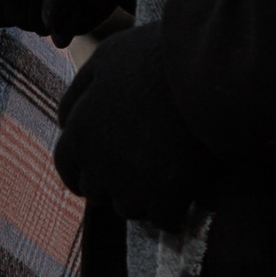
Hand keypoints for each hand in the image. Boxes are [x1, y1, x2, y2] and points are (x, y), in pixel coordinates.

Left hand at [52, 24, 216, 228]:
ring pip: (129, 209)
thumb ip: (80, 91)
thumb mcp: (107, 58)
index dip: (80, 170)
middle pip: (96, 192)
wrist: (209, 73)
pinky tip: (188, 194)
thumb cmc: (158, 56)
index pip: (67, 167)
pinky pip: (165, 221)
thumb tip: (65, 120)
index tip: (95, 172)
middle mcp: (98, 165)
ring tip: (166, 174)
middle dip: (112, 183)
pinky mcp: (166, 200)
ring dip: (144, 197)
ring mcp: (132, 187)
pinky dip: (175, 211)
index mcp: (80, 132)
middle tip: (140, 167)